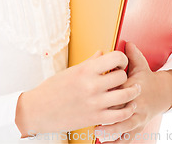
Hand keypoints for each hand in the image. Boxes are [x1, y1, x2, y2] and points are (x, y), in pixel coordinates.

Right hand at [15, 49, 140, 137]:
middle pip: (122, 76)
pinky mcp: (95, 118)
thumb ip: (90, 63)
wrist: (39, 110)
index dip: (122, 59)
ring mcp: (95, 102)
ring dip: (131, 92)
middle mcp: (92, 84)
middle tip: (122, 77)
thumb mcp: (71, 71)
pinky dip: (127, 111)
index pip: (115, 58)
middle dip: (125, 76)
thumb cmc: (52, 88)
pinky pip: (119, 115)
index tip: (120, 63)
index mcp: (86, 70)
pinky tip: (128, 107)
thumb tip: (102, 53)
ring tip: (132, 90)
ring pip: (125, 95)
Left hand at [94, 42, 171, 142]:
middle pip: (123, 109)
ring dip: (111, 131)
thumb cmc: (146, 77)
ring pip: (126, 126)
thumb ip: (132, 54)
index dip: (110, 91)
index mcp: (136, 86)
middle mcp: (138, 103)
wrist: (163, 93)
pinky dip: (117, 141)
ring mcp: (139, 116)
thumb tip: (126, 41)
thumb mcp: (140, 64)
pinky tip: (105, 143)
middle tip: (92, 116)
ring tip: (97, 133)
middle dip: (109, 114)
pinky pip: (128, 136)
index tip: (95, 92)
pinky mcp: (139, 126)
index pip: (122, 89)